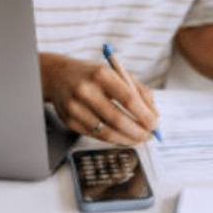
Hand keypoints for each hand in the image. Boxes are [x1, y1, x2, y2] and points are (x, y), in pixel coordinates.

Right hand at [39, 53, 158, 144]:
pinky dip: (112, 139)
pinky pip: (95, 135)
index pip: (128, 99)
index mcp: (101, 74)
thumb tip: (154, 115)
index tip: (155, 124)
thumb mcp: (117, 73)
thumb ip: (139, 91)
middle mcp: (86, 90)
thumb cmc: (93, 75)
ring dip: (126, 139)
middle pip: (117, 119)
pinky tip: (121, 137)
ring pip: (106, 132)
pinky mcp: (69, 121)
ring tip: (137, 139)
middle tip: (148, 136)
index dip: (144, 115)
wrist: (57, 76)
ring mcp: (75, 107)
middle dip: (137, 132)